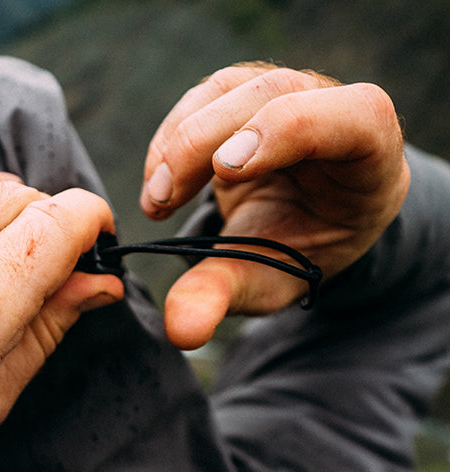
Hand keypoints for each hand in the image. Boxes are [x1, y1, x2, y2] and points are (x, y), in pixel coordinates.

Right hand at [140, 63, 409, 348]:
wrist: (302, 220)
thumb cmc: (297, 248)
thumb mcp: (267, 279)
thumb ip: (223, 297)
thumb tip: (178, 330)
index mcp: (369, 153)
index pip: (350, 117)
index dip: (286, 132)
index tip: (223, 173)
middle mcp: (333, 107)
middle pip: (273, 93)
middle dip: (204, 142)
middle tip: (161, 202)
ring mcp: (287, 93)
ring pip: (232, 88)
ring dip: (178, 141)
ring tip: (155, 202)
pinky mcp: (246, 92)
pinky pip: (204, 97)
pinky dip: (169, 139)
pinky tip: (158, 185)